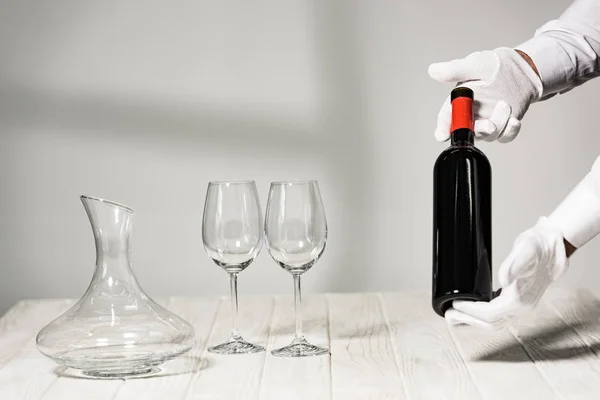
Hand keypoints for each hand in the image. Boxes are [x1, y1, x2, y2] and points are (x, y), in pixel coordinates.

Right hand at [429, 47, 542, 142]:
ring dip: (498, 124)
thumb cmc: (494, 65)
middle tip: (488, 125)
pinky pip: (505, 136)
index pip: (446, 120)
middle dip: (476, 131)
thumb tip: (434, 70)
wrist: (520, 68)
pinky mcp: (504, 126)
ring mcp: (487, 123)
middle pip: (467, 133)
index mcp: (458, 103)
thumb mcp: (475, 65)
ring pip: (488, 135)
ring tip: (505, 105)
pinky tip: (514, 120)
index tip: (443, 135)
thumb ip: (455, 70)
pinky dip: (510, 131)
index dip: (442, 129)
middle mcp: (470, 116)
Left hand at [445, 217, 568, 329]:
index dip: (470, 311)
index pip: (491, 314)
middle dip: (468, 320)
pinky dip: (482, 315)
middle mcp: (523, 307)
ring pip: (495, 322)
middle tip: (448, 315)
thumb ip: (514, 264)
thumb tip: (503, 279)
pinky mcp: (519, 300)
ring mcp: (522, 305)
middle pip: (491, 323)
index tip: (455, 304)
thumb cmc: (541, 245)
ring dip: (473, 321)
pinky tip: (472, 309)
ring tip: (455, 316)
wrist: (556, 244)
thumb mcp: (527, 248)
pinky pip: (498, 315)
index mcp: (522, 300)